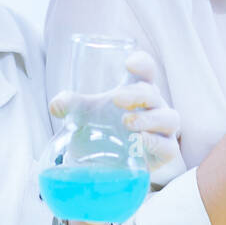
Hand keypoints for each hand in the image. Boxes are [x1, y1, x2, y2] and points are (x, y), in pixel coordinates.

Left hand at [49, 50, 181, 174]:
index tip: (128, 63)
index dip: (143, 63)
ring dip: (149, 118)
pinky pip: (169, 146)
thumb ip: (69, 104)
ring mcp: (162, 130)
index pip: (146, 70)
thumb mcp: (83, 113)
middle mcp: (154, 107)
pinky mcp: (164, 152)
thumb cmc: (102, 126)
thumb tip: (56, 106)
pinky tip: (139, 141)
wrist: (108, 161)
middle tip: (116, 98)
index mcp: (137, 89)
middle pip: (154, 94)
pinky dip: (156, 142)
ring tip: (126, 122)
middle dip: (137, 94)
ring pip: (169, 118)